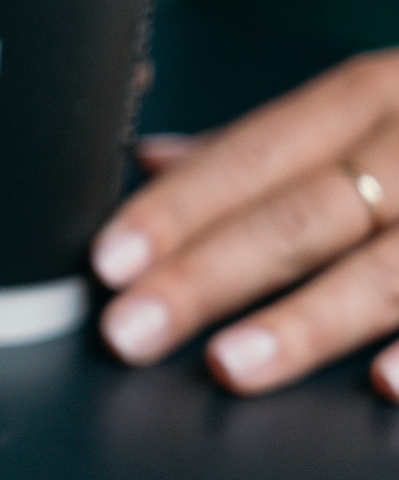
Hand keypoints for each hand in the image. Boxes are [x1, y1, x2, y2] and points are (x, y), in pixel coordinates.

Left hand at [92, 51, 398, 396]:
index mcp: (372, 95)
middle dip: (212, 276)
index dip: (179, 208)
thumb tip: (150, 161)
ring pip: (393, 264)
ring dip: (311, 318)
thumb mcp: (372, 104)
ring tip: (232, 365)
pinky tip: (386, 384)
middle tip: (130, 329)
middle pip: (306, 212)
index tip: (109, 258)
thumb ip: (266, 144)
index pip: (253, 153)